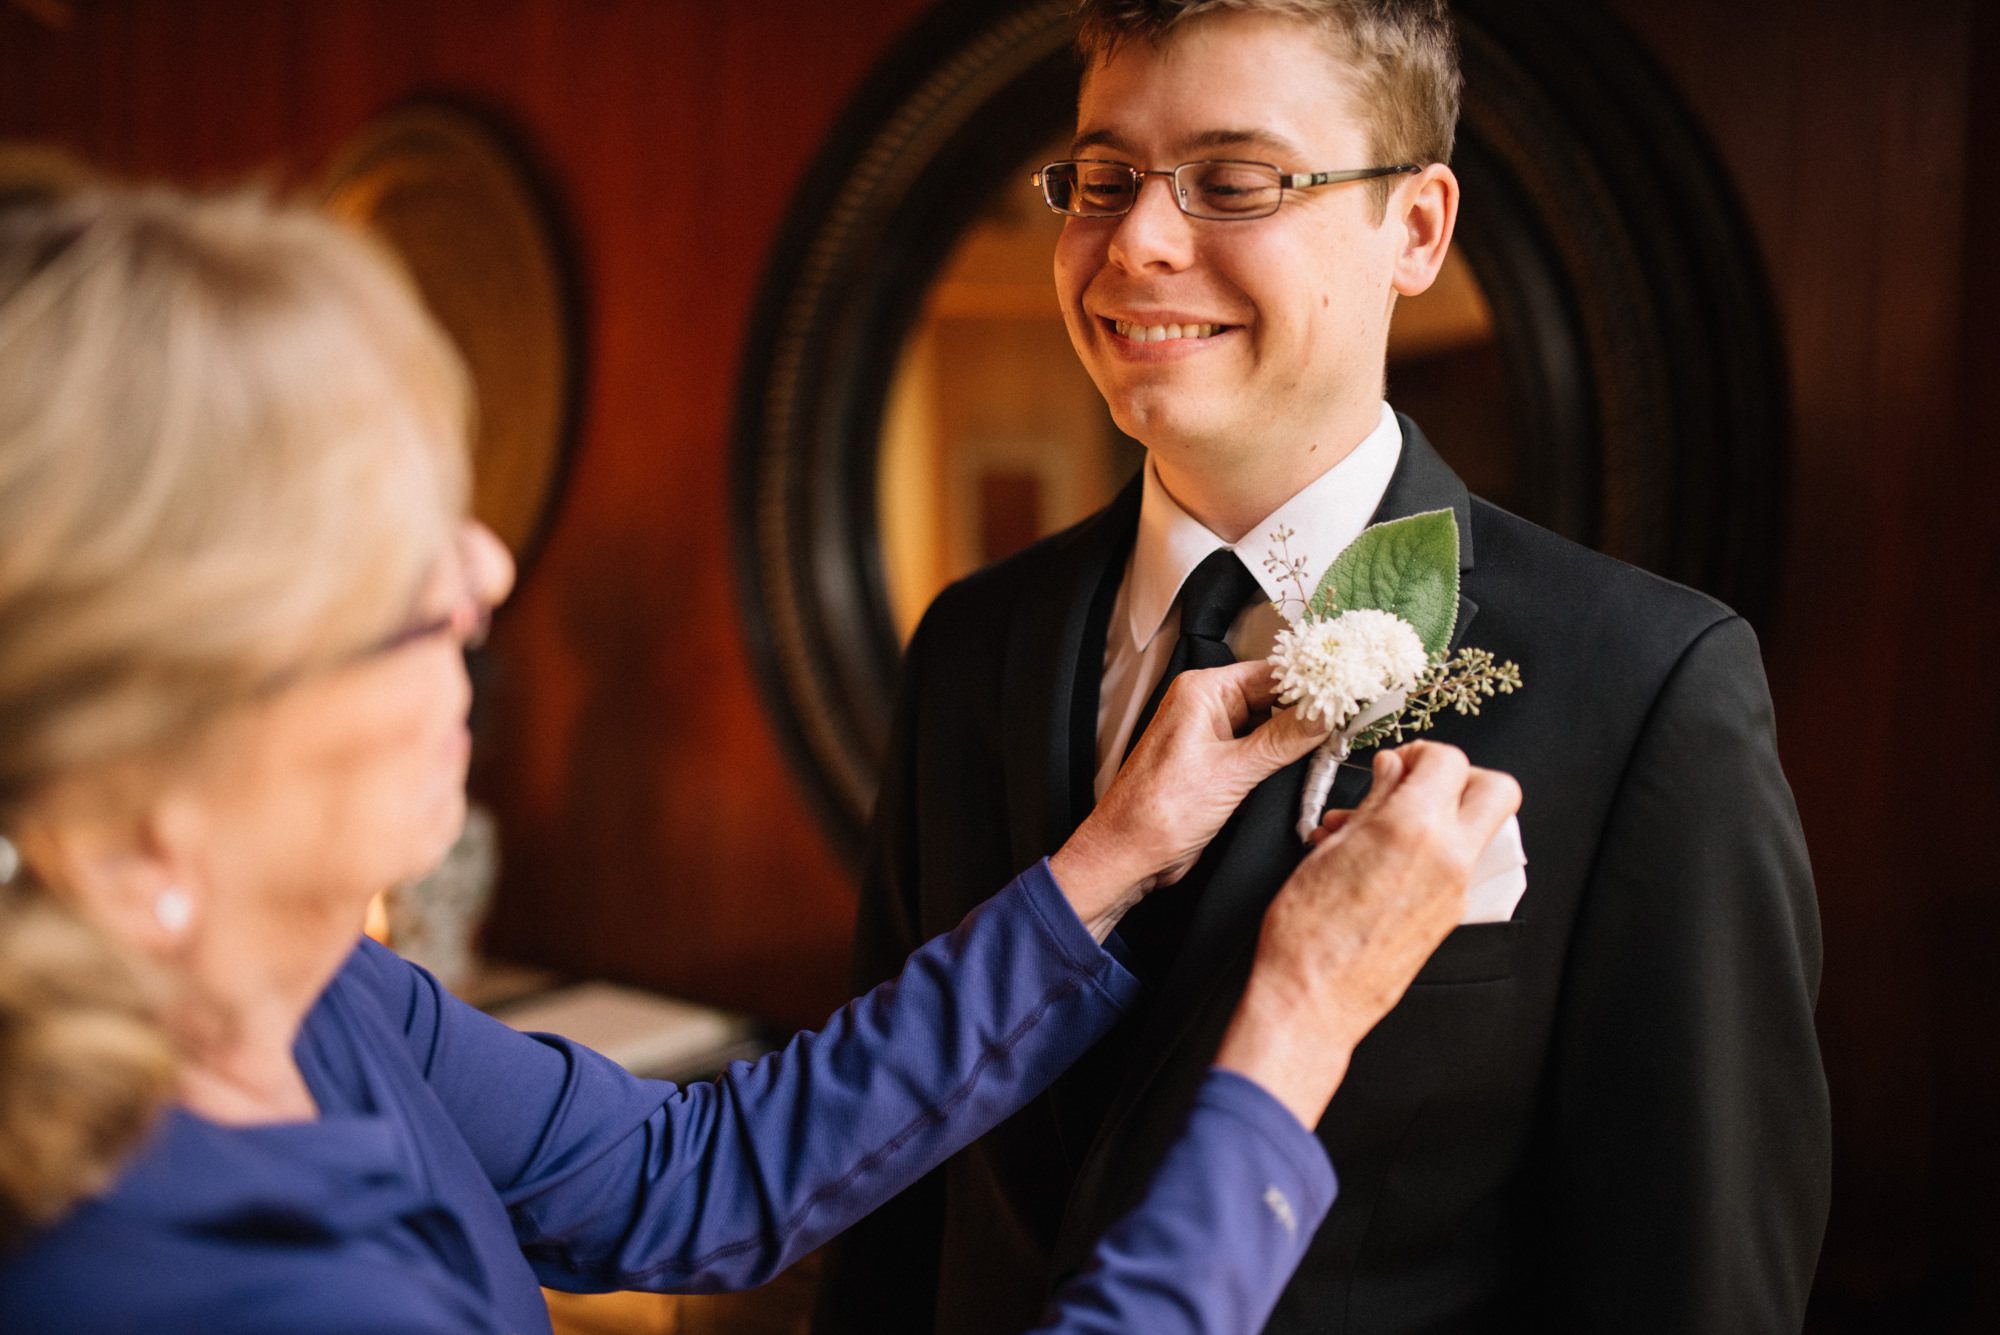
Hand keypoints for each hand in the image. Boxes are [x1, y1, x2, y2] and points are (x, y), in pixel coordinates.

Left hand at [1049, 660, 1327, 940]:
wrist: (1128, 855)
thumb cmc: (1158, 811)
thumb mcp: (1232, 772)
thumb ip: (1283, 741)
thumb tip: (1324, 712)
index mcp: (1202, 692)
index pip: (1272, 672)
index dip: (1313, 680)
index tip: (1352, 687)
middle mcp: (1207, 707)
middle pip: (1275, 697)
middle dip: (1312, 709)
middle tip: (1355, 715)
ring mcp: (1212, 737)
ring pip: (1271, 725)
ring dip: (1301, 735)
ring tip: (1342, 738)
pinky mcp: (1218, 765)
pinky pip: (1260, 751)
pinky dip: (1284, 756)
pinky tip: (1312, 762)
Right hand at [1214, 741, 1521, 1127]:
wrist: (1314, 998)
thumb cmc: (1307, 932)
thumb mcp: (1328, 849)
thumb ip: (1372, 802)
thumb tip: (1392, 772)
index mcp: (1413, 828)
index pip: (1449, 760)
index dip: (1421, 752)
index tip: (1396, 763)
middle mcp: (1448, 857)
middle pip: (1497, 789)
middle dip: (1461, 775)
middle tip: (1418, 782)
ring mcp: (1457, 890)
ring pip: (1482, 828)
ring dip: (1447, 812)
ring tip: (1387, 823)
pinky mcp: (1451, 915)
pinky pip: (1460, 864)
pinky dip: (1434, 847)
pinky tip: (1383, 858)